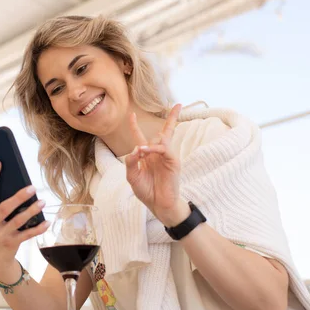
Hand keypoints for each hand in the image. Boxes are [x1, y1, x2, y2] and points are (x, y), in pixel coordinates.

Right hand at [0, 159, 49, 280]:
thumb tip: (18, 183)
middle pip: (5, 208)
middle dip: (19, 197)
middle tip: (33, 187)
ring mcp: (0, 235)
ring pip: (18, 221)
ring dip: (32, 211)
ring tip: (43, 202)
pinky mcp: (11, 244)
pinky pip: (27, 235)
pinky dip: (38, 228)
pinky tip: (47, 222)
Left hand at [125, 104, 189, 225]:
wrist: (158, 204)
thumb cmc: (146, 191)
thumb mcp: (132, 177)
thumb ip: (131, 162)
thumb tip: (136, 148)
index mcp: (146, 156)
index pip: (140, 137)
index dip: (134, 125)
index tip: (131, 114)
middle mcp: (157, 153)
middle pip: (164, 131)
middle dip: (172, 118)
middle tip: (178, 105)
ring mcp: (166, 157)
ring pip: (163, 138)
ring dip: (150, 143)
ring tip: (142, 153)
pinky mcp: (173, 161)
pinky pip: (164, 149)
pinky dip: (154, 148)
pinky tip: (145, 152)